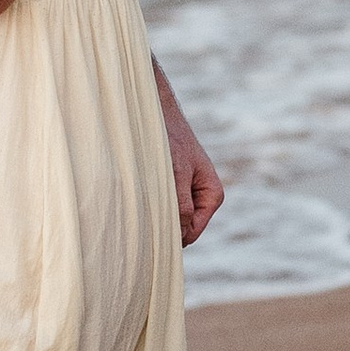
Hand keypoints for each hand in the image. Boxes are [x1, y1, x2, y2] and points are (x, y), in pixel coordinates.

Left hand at [155, 67, 225, 246]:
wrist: (155, 113)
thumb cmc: (168, 140)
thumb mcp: (175, 175)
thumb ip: (181, 206)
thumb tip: (181, 237)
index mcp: (212, 194)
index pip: (192, 232)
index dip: (173, 235)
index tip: (149, 229)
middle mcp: (202, 195)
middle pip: (182, 227)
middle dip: (163, 224)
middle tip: (140, 216)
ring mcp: (187, 190)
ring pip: (170, 217)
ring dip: (154, 214)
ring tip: (138, 200)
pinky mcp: (172, 185)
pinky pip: (162, 205)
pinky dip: (149, 204)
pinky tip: (137, 194)